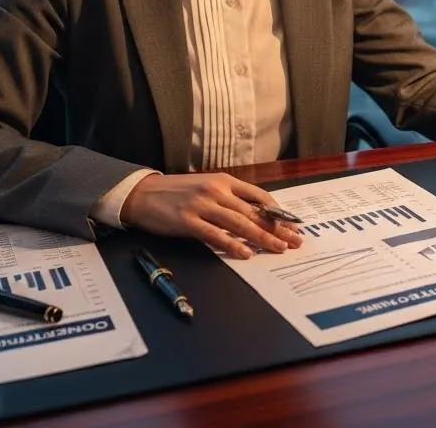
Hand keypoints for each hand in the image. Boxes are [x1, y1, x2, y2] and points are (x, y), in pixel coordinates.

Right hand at [121, 172, 303, 258]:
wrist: (142, 194)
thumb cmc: (176, 193)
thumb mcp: (207, 187)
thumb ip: (230, 199)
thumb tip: (256, 215)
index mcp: (224, 181)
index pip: (259, 196)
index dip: (278, 213)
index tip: (292, 225)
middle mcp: (216, 191)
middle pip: (254, 212)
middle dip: (277, 229)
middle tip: (294, 241)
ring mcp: (202, 205)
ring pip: (239, 223)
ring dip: (261, 238)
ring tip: (278, 248)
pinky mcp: (187, 220)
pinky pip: (214, 235)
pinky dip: (232, 245)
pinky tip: (245, 253)